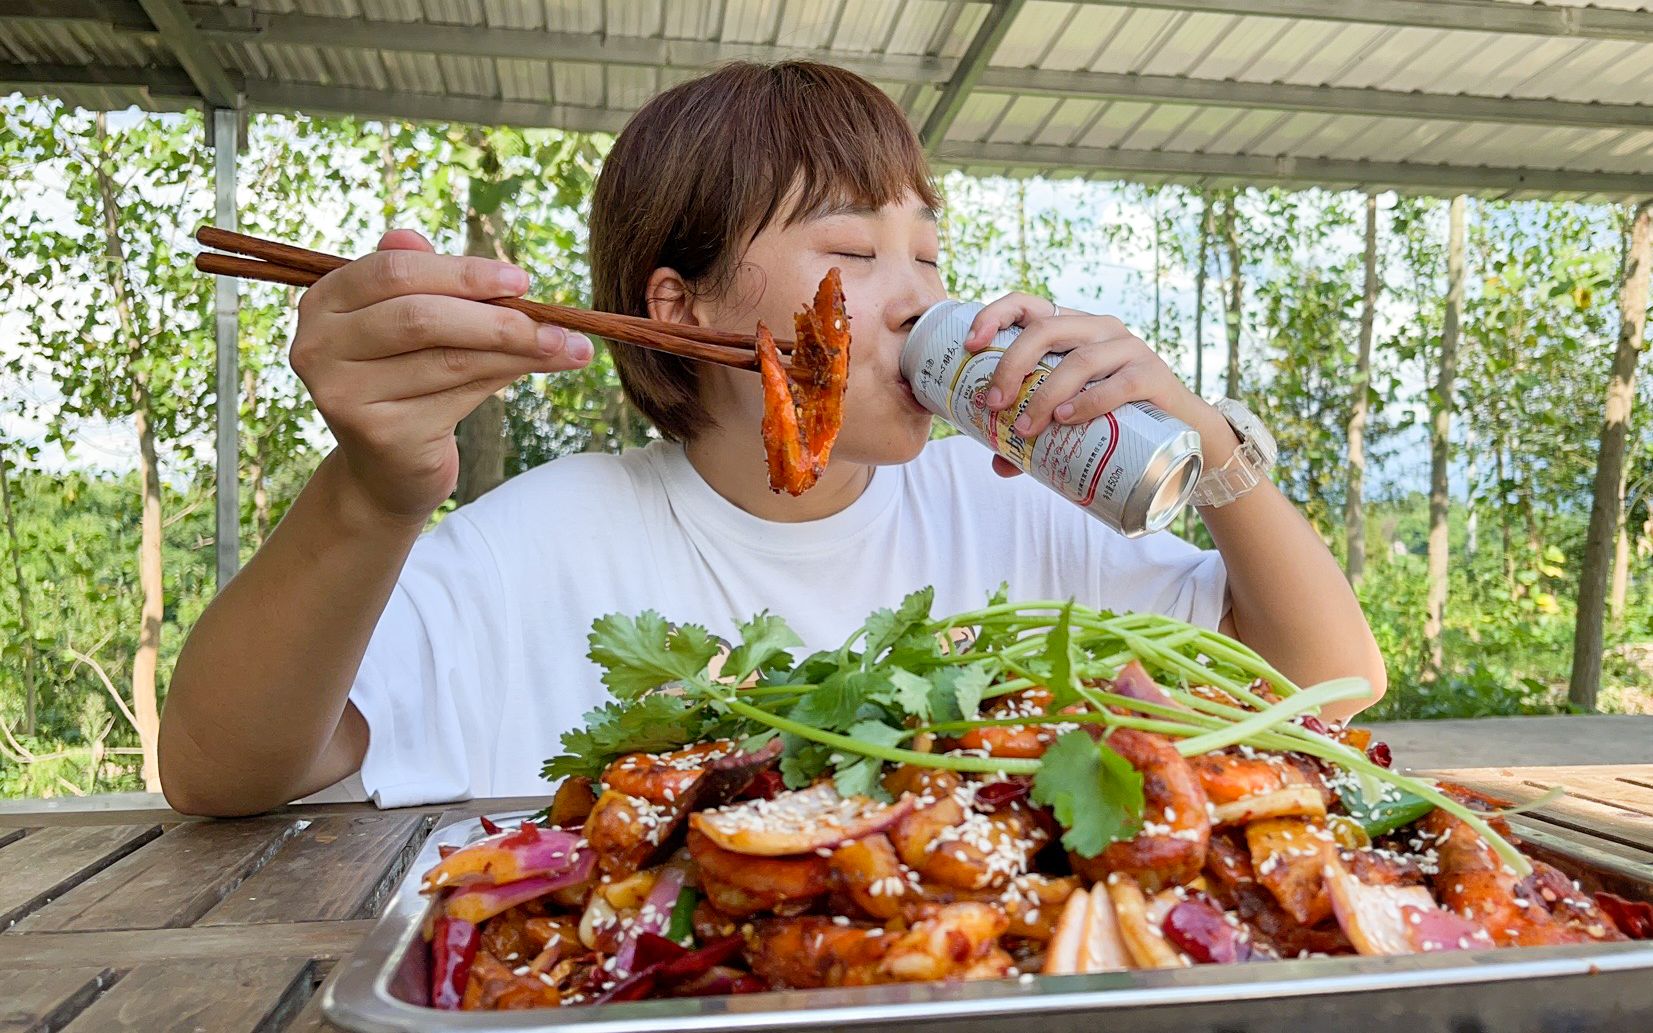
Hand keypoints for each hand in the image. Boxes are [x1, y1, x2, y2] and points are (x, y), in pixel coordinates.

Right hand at [289, 230, 593, 522]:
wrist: (387, 468)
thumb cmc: (405, 380)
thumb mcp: (413, 325)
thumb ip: (427, 285)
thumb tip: (439, 246)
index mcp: (324, 303)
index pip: (394, 271)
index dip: (463, 272)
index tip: (522, 279)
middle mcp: (320, 346)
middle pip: (421, 316)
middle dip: (498, 316)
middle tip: (556, 322)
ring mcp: (345, 394)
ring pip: (449, 358)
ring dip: (518, 350)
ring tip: (568, 347)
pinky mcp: (380, 433)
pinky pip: (459, 395)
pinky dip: (506, 378)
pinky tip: (541, 369)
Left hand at [962, 292, 1236, 476]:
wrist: (1183, 432)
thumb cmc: (1117, 417)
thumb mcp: (1071, 418)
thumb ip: (1035, 437)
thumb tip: (998, 463)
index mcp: (1072, 329)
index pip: (1028, 304)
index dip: (995, 315)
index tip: (969, 345)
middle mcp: (1099, 329)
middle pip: (1046, 329)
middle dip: (1011, 365)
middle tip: (994, 404)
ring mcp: (1129, 348)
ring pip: (1079, 360)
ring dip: (1045, 394)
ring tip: (1025, 428)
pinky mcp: (1153, 375)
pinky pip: (1118, 384)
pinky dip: (1088, 401)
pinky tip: (1067, 418)